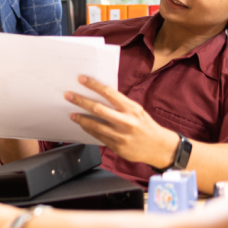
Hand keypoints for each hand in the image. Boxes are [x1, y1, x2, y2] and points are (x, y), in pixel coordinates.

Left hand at [66, 75, 180, 168]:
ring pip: (95, 125)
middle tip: (68, 95)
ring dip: (81, 118)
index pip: (109, 93)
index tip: (81, 79)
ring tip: (72, 114)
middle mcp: (126, 121)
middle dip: (80, 101)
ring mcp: (121, 135)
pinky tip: (83, 125)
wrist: (159, 147)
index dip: (93, 85)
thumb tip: (99, 96)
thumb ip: (120, 105)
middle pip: (98, 109)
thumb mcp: (137, 111)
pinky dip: (89, 130)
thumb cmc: (145, 126)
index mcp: (131, 109)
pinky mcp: (117, 147)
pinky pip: (98, 136)